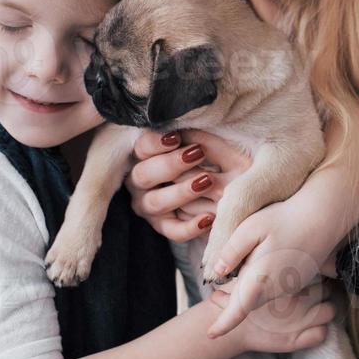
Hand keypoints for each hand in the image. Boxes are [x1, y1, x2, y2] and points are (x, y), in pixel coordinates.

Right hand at [125, 129, 252, 241]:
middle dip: (170, 164)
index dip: (155, 143)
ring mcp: (148, 207)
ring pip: (156, 203)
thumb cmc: (205, 156)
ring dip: (180, 192)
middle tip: (197, 153)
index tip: (176, 138)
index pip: (140, 148)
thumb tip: (190, 127)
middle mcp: (139, 183)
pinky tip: (210, 218)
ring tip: (207, 181)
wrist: (219, 189)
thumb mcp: (200, 142)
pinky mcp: (164, 227)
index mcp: (143, 156)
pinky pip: (173, 231)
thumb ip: (192, 136)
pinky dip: (190, 227)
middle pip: (143, 175)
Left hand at [203, 196, 345, 338]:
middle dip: (232, 302)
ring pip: (260, 296)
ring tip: (245, 273)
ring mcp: (288, 287)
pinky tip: (268, 260)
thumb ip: (231, 251)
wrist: (324, 217)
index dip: (223, 325)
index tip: (210, 335)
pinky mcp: (298, 282)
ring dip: (250, 289)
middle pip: (247, 303)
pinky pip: (274, 289)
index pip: (237, 310)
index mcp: (259, 278)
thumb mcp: (251, 228)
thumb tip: (216, 272)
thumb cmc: (286, 218)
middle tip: (219, 293)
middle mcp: (275, 289)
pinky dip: (264, 283)